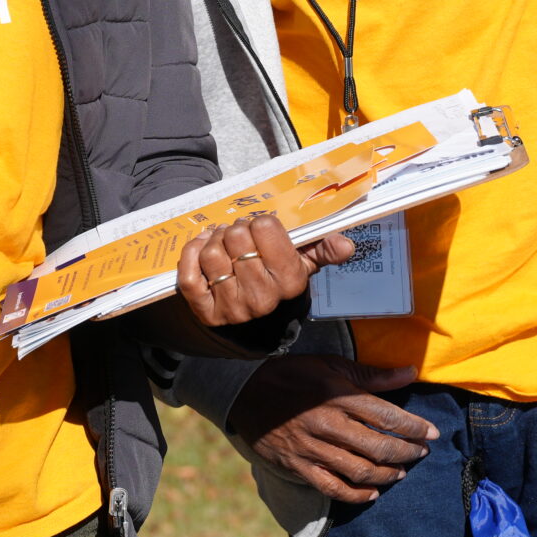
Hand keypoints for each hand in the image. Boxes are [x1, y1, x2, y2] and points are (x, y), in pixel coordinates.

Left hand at [174, 213, 356, 328]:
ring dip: (213, 239)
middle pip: (236, 237)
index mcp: (290, 280)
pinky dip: (191, 253)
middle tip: (238, 234)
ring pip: (211, 253)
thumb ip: (325, 248)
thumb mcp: (304, 260)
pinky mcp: (207, 313)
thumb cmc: (277, 275)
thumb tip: (347, 246)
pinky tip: (201, 247)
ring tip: (222, 241)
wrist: (254, 313)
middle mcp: (263, 298)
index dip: (260, 222)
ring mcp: (234, 308)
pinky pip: (189, 275)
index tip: (260, 228)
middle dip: (235, 228)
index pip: (264, 228)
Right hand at [226, 356, 435, 503]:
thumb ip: (371, 375)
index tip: (431, 433)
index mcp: (338, 395)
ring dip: (386, 474)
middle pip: (378, 446)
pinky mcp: (298, 467)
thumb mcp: (330, 366)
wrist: (243, 392)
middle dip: (406, 452)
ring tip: (400, 472)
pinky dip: (356, 495)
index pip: (387, 416)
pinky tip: (371, 494)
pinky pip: (333, 488)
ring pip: (360, 471)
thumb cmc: (292, 375)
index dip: (414, 427)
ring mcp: (312, 449)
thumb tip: (409, 373)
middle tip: (420, 453)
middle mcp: (328, 424)